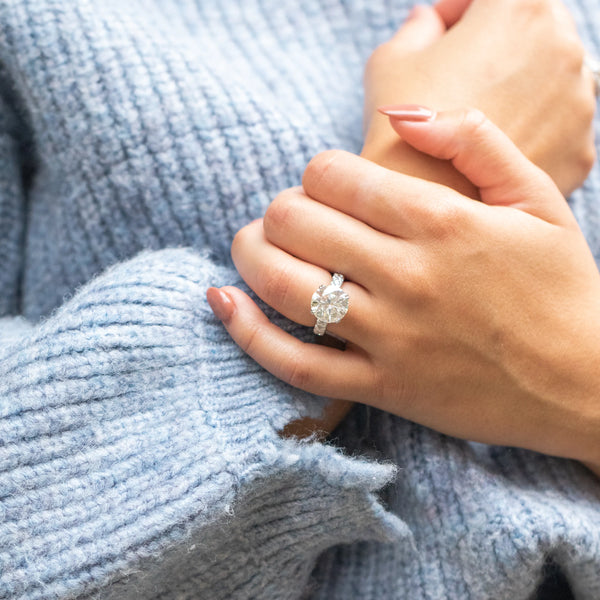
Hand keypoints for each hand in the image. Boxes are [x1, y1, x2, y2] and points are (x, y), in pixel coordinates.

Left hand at [208, 107, 599, 470]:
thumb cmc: (563, 289)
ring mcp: (390, 338)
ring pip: (284, 286)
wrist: (585, 384)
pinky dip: (248, 333)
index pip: (334, 176)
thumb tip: (404, 111)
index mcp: (441, 223)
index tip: (326, 183)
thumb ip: (474, 140)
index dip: (316, 171)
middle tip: (291, 214)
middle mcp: (408, 278)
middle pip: (297, 223)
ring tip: (253, 244)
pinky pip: (295, 363)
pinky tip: (223, 301)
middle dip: (280, 208)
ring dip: (251, 254)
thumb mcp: (536, 199)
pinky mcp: (381, 387)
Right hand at [363, 0, 596, 195]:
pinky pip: (552, 130)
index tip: (433, 44)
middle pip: (523, 39)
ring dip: (513, 95)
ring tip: (467, 129)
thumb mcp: (389, 61)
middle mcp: (566, 46)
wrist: (422, 207)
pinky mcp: (579, 150)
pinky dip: (525, 135)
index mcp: (519, 7)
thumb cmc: (400, 131)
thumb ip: (416, 28)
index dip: (451, 17)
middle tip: (448, 89)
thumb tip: (428, 21)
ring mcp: (580, 102)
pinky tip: (485, 155)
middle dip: (488, 56)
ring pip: (544, 86)